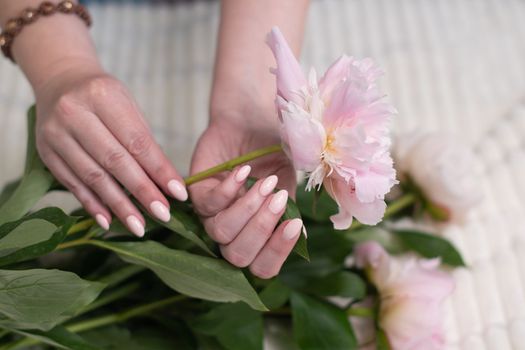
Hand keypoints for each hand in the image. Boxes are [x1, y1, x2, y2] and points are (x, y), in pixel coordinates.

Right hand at [34, 62, 187, 236]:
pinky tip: (109, 222)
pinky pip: (72, 184)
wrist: (59, 82)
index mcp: (102, 96)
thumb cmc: (104, 97)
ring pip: (93, 177)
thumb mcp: (128, 106)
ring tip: (139, 227)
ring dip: (119, 206)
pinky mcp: (46, 153)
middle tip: (162, 214)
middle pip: (114, 161)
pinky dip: (93, 205)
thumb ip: (145, 142)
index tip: (179, 194)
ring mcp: (55, 135)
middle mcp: (74, 114)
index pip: (137, 141)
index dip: (159, 170)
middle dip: (142, 192)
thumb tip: (168, 184)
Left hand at [189, 116, 301, 278]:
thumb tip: (300, 236)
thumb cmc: (274, 152)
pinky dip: (229, 190)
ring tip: (267, 183)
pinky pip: (207, 205)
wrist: (253, 119)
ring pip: (221, 233)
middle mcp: (233, 232)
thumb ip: (290, 208)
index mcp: (258, 236)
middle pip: (238, 257)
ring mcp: (212, 215)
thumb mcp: (288, 180)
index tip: (294, 224)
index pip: (263, 267)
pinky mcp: (196, 193)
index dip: (277, 253)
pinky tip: (245, 170)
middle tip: (279, 199)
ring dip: (247, 209)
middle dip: (261, 229)